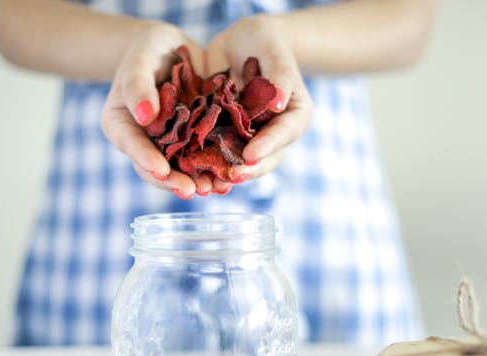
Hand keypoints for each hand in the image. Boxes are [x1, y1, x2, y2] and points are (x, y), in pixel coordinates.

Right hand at [100, 23, 213, 199]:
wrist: (173, 51)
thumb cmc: (148, 50)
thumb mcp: (139, 59)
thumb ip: (137, 84)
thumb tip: (145, 115)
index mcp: (121, 126)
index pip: (131, 145)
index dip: (145, 160)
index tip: (160, 170)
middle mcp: (145, 142)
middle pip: (156, 168)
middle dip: (175, 181)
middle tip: (192, 190)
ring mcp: (170, 146)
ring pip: (182, 170)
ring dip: (199, 181)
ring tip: (216, 188)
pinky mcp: (194, 142)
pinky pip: (204, 159)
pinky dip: (217, 168)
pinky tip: (232, 175)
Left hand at [206, 14, 312, 180]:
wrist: (240, 43)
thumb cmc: (264, 40)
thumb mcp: (273, 49)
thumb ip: (279, 75)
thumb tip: (277, 103)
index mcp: (293, 115)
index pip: (283, 134)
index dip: (267, 146)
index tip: (250, 156)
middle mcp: (274, 133)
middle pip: (264, 158)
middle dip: (246, 169)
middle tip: (229, 177)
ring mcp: (250, 139)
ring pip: (241, 163)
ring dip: (225, 175)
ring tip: (210, 185)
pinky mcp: (227, 138)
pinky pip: (219, 155)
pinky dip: (207, 165)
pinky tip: (192, 172)